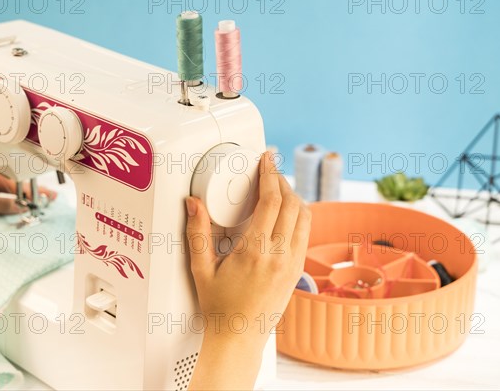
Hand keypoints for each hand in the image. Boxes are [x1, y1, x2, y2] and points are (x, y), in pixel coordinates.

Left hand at [0, 162, 56, 223]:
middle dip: (26, 193)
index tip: (41, 193)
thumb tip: (19, 207)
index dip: (26, 186)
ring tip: (37, 204)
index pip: (7, 177)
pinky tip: (18, 210)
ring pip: (2, 194)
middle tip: (46, 198)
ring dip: (18, 201)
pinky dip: (6, 207)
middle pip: (8, 184)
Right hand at [186, 151, 310, 389]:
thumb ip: (196, 233)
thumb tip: (193, 204)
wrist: (239, 338)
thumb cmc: (219, 308)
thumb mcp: (201, 269)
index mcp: (255, 252)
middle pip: (292, 203)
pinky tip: (285, 214)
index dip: (270, 174)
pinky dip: (299, 215)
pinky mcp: (298, 271)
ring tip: (277, 189)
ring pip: (305, 217)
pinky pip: (305, 233)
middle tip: (269, 171)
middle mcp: (279, 256)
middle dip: (281, 181)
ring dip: (293, 197)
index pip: (272, 201)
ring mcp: (293, 264)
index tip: (267, 160)